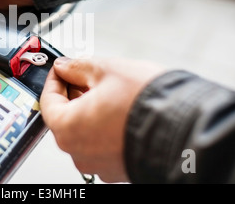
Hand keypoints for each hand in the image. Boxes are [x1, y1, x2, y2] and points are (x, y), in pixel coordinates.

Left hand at [40, 57, 165, 182]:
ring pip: (84, 131)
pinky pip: (102, 144)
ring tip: (107, 91)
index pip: (48, 101)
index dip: (54, 80)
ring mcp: (99, 164)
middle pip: (65, 118)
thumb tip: (65, 66)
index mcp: (68, 128)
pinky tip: (119, 110)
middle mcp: (79, 152)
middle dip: (72, 94)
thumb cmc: (146, 103)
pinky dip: (104, 127)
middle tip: (84, 76)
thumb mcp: (106, 70)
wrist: (187, 128)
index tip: (61, 69)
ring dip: (89, 110)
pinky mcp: (118, 168)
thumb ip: (78, 67)